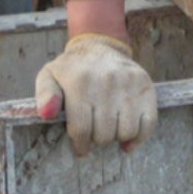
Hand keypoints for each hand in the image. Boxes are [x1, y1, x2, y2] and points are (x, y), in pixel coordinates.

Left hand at [35, 33, 157, 156]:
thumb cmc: (72, 69)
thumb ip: (45, 96)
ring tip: (108, 128)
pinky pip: (147, 124)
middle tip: (94, 130)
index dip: (80, 144)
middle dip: (96, 138)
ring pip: (125, 133)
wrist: (99, 46)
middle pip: (104, 135)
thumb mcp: (49, 77)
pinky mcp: (146, 87)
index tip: (80, 147)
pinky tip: (128, 139)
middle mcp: (106, 82)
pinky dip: (138, 137)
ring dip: (115, 137)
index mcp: (80, 83)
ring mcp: (129, 85)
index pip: (81, 129)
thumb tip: (46, 114)